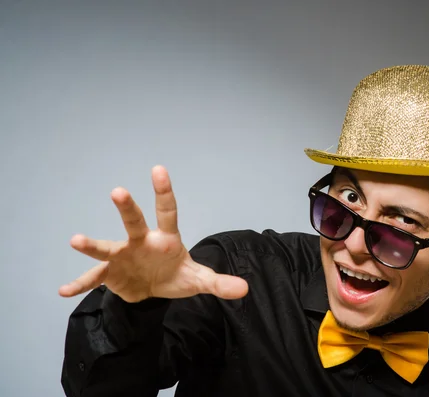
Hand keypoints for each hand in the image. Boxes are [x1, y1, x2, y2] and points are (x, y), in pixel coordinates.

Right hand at [59, 165, 247, 302]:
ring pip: (107, 248)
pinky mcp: (110, 274)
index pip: (168, 211)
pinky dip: (79, 285)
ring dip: (92, 245)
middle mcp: (141, 241)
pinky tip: (64, 291)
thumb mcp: (198, 281)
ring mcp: (123, 256)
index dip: (164, 192)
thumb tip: (245, 289)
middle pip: (134, 222)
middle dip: (127, 208)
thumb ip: (219, 283)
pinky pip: (93, 279)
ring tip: (76, 240)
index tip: (158, 170)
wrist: (153, 291)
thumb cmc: (176, 276)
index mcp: (166, 239)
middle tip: (118, 191)